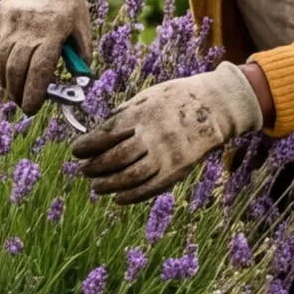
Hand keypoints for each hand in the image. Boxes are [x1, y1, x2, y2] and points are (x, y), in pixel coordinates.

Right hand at [0, 0, 90, 112]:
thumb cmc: (67, 0)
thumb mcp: (82, 24)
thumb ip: (80, 53)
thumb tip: (78, 80)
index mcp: (53, 30)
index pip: (40, 70)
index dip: (34, 93)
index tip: (33, 108)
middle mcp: (27, 27)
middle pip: (16, 70)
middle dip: (18, 93)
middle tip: (25, 104)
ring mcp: (8, 23)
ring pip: (1, 62)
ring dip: (6, 82)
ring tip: (16, 91)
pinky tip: (4, 72)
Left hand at [71, 64, 264, 202]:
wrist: (216, 105)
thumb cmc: (178, 97)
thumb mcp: (148, 95)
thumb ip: (125, 113)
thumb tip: (98, 132)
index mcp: (142, 113)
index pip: (106, 134)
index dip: (87, 145)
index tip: (76, 151)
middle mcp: (152, 135)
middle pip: (114, 157)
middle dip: (94, 167)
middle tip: (83, 171)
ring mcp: (166, 154)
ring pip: (129, 176)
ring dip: (108, 185)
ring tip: (97, 187)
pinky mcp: (178, 169)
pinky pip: (150, 188)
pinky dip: (131, 196)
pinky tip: (118, 199)